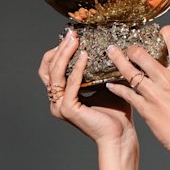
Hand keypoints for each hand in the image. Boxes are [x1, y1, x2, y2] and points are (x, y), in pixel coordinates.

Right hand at [38, 30, 135, 145]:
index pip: (51, 69)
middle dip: (59, 49)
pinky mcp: (68, 109)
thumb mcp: (106, 84)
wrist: (121, 135)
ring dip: (65, 55)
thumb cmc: (116, 113)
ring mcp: (60, 106)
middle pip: (48, 69)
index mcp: (63, 96)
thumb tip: (106, 46)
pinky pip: (70, 84)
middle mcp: (57, 101)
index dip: (58, 52)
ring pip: (56, 74)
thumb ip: (99, 69)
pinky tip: (84, 56)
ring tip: (75, 41)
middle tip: (72, 35)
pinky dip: (76, 69)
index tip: (71, 37)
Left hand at [105, 25, 169, 152]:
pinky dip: (116, 88)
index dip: (166, 31)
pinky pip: (126, 93)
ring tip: (111, 53)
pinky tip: (110, 85)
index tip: (161, 32)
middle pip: (142, 53)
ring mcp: (154, 93)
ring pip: (129, 70)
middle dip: (133, 49)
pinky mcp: (145, 108)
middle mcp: (168, 78)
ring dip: (118, 60)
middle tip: (129, 49)